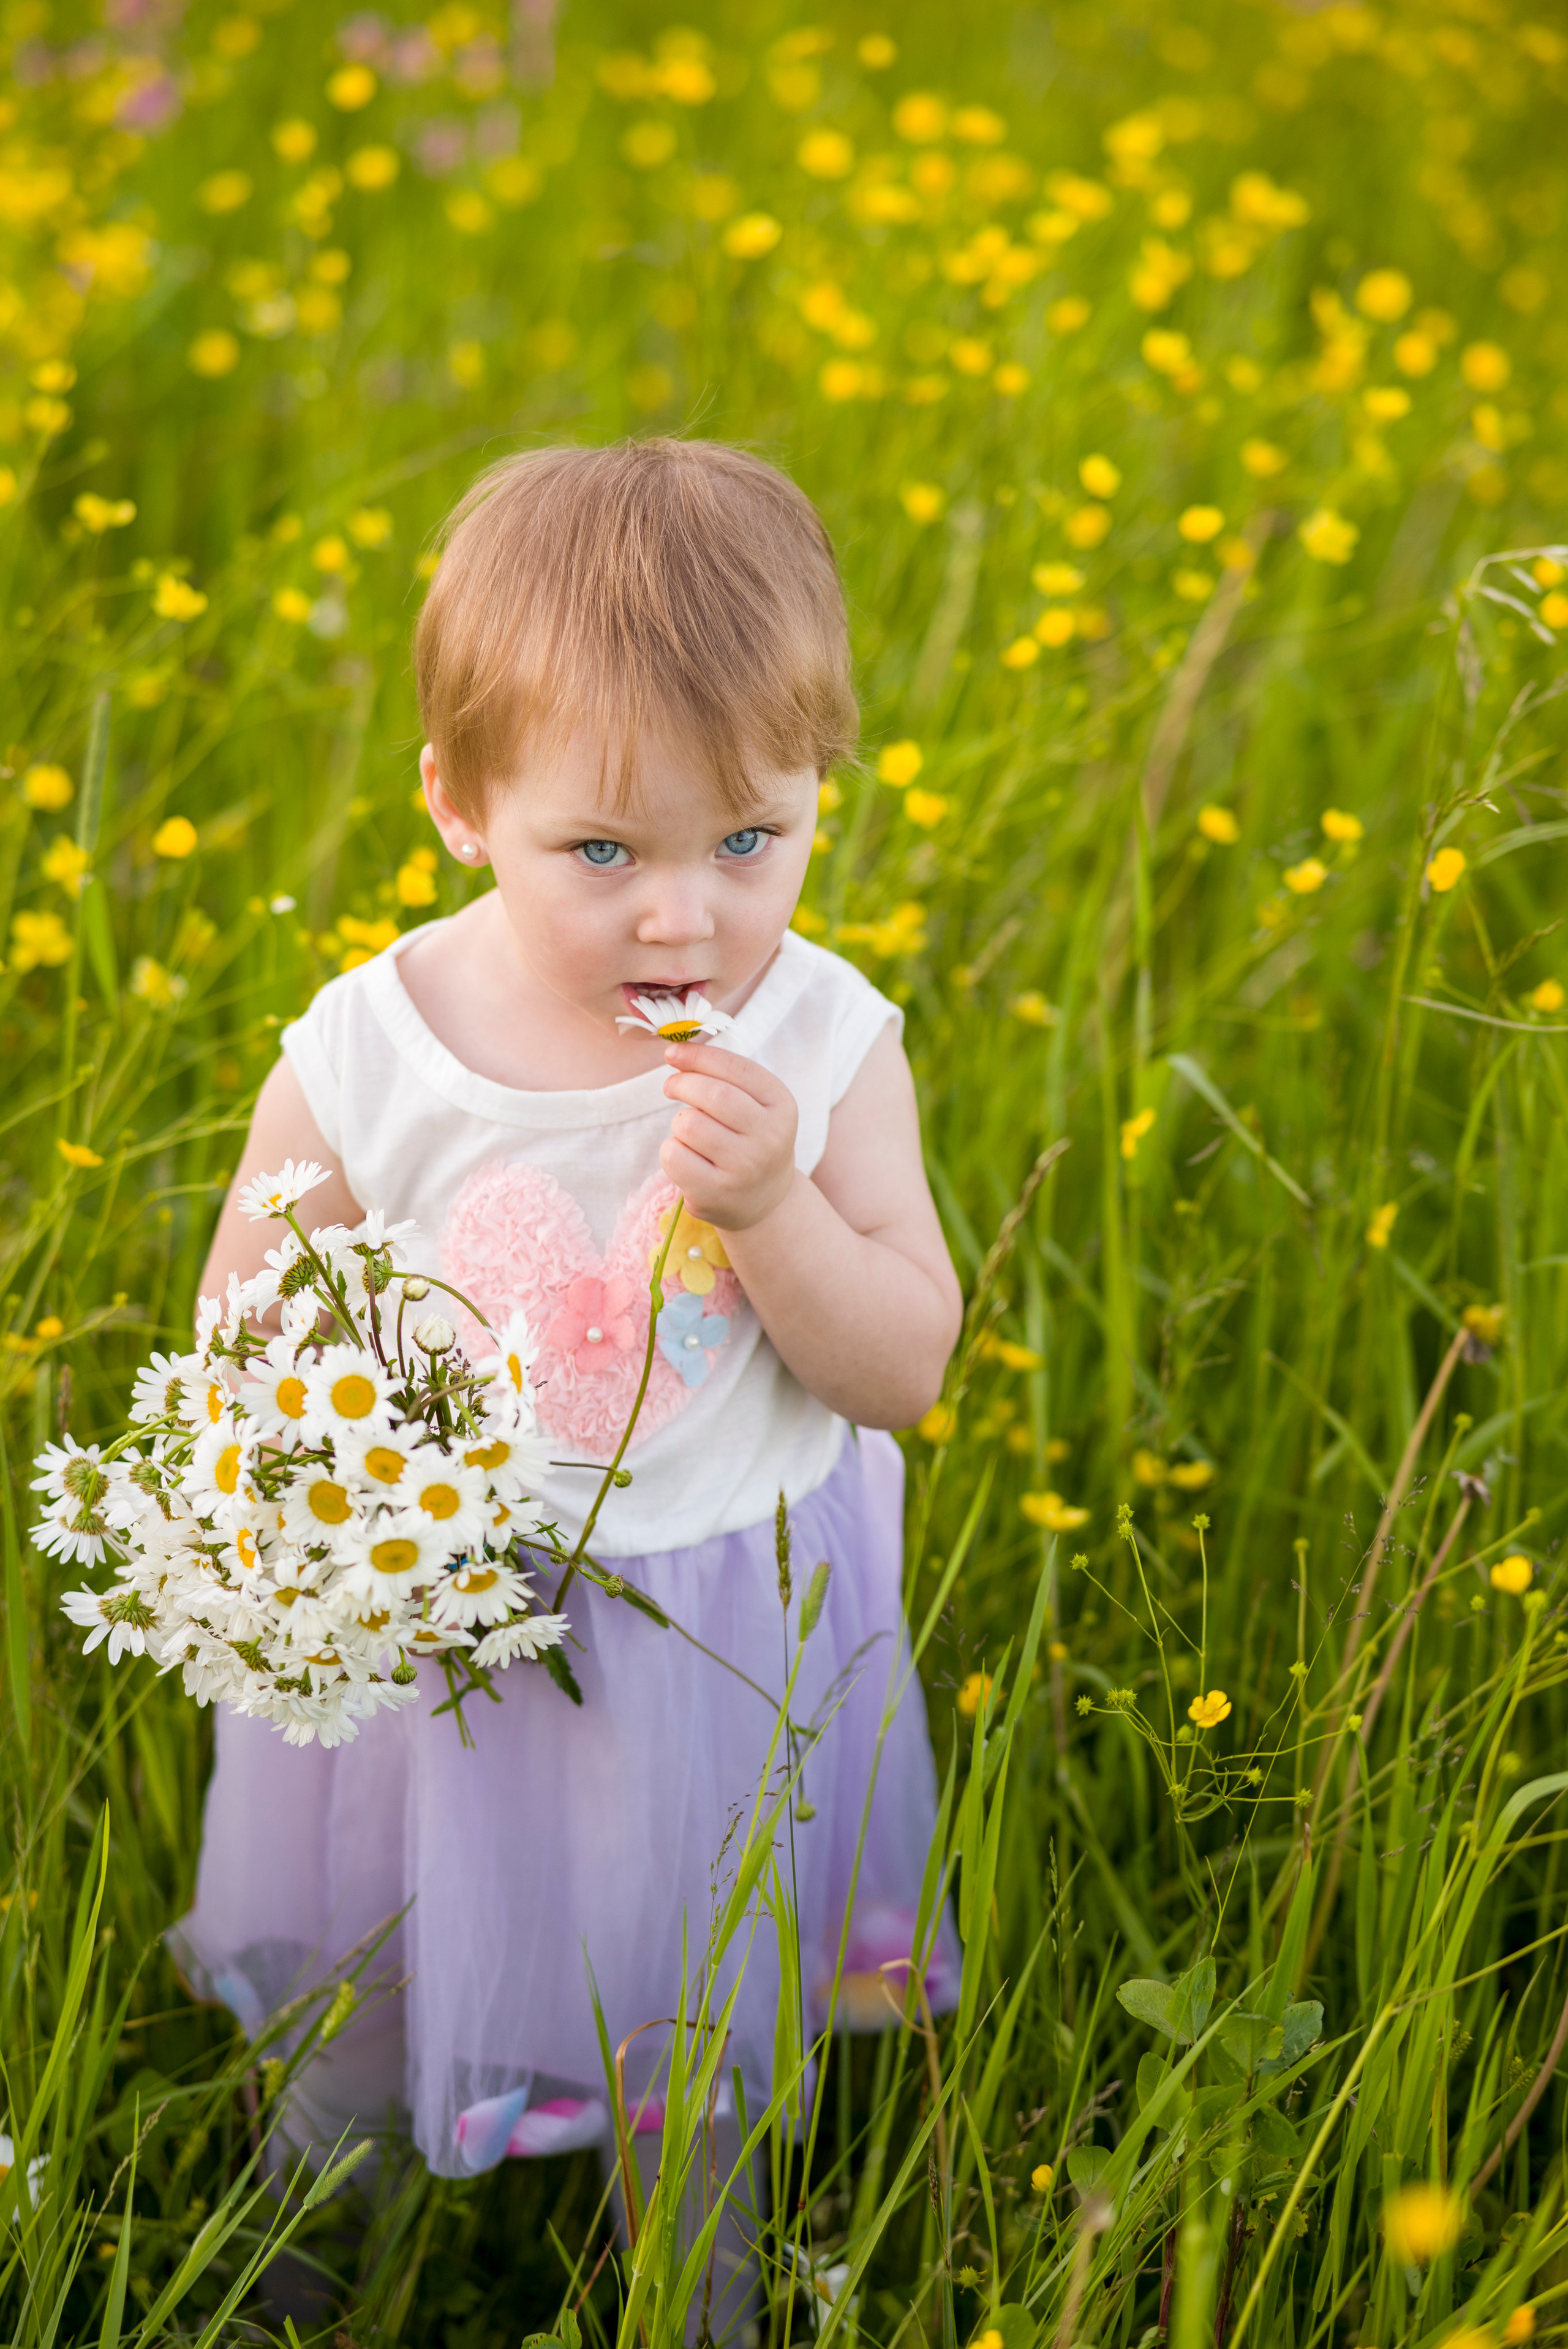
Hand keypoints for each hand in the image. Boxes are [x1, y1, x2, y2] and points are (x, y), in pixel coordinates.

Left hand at [660, 1042, 798, 1231]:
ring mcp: (744, 1170)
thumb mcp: (755, 1104)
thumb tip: (676, 1052)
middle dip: (682, 1083)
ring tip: (690, 1132)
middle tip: (671, 1086)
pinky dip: (671, 1150)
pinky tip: (687, 1157)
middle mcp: (769, 1138)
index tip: (673, 1052)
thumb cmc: (749, 1139)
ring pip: (688, 1125)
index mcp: (782, 1105)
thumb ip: (724, 1075)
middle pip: (712, 1095)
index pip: (737, 1068)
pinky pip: (674, 1156)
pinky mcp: (716, 1194)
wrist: (764, 1199)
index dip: (699, 1056)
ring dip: (679, 1123)